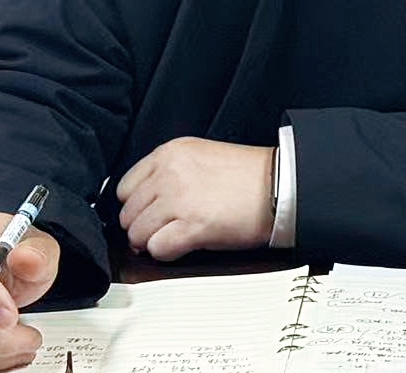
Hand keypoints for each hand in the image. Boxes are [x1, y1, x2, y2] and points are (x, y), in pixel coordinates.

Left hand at [116, 136, 274, 259]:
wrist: (280, 185)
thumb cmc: (249, 174)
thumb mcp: (201, 156)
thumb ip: (169, 172)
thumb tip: (145, 202)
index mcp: (170, 153)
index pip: (125, 187)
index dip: (136, 205)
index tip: (148, 213)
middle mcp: (170, 174)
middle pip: (128, 213)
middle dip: (142, 227)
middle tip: (161, 230)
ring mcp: (179, 200)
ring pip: (138, 234)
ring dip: (152, 242)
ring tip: (173, 238)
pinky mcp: (193, 226)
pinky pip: (157, 249)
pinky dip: (165, 253)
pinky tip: (183, 245)